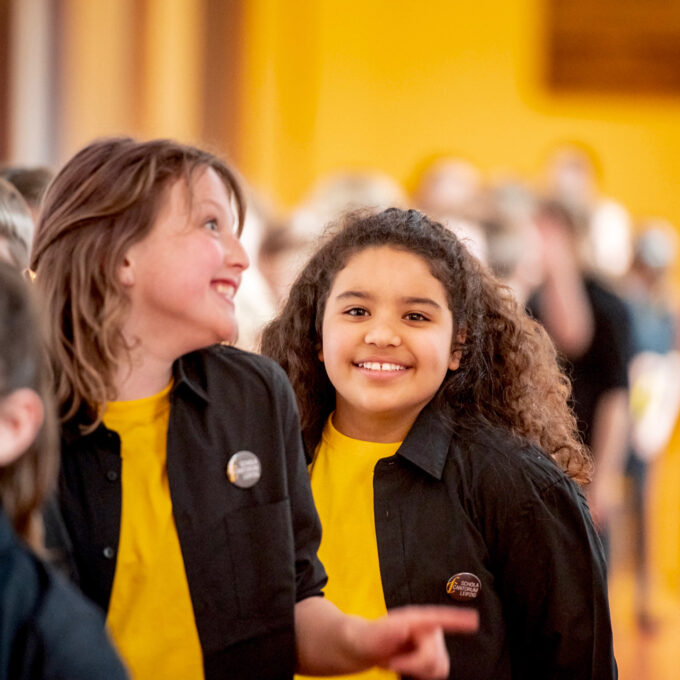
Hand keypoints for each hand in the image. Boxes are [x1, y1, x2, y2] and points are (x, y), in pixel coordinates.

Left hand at [346, 605, 478, 678]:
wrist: (367, 648)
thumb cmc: (370, 638)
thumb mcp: (375, 635)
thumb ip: (388, 632)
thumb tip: (404, 627)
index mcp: (416, 618)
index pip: (439, 617)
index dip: (457, 619)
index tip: (474, 619)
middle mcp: (429, 628)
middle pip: (434, 657)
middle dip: (412, 665)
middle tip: (391, 662)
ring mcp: (433, 642)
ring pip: (439, 667)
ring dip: (417, 670)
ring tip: (399, 662)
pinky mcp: (434, 655)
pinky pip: (438, 672)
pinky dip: (422, 674)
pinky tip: (408, 667)